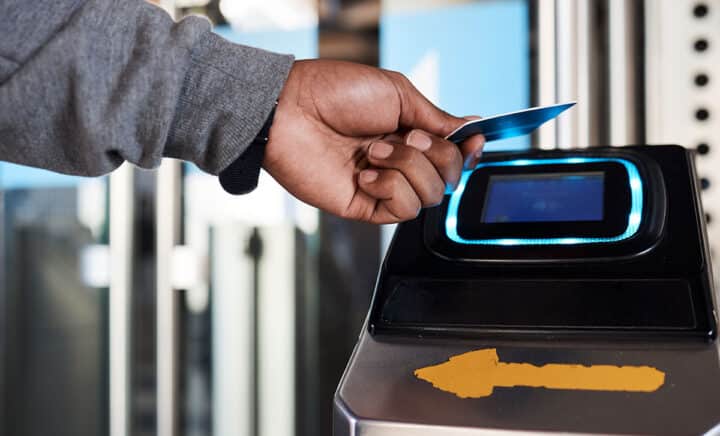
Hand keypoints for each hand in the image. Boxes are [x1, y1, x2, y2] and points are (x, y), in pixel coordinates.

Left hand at [264, 59, 484, 223]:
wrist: (292, 112)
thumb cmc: (337, 93)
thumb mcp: (398, 93)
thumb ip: (437, 118)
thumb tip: (473, 127)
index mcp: (409, 133)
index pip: (453, 154)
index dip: (468, 151)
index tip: (473, 141)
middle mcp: (400, 162)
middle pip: (448, 177)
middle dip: (434, 155)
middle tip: (405, 136)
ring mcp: (383, 185)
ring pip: (430, 195)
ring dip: (406, 168)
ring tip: (372, 152)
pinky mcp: (365, 206)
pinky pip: (403, 210)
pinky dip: (389, 188)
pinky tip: (363, 174)